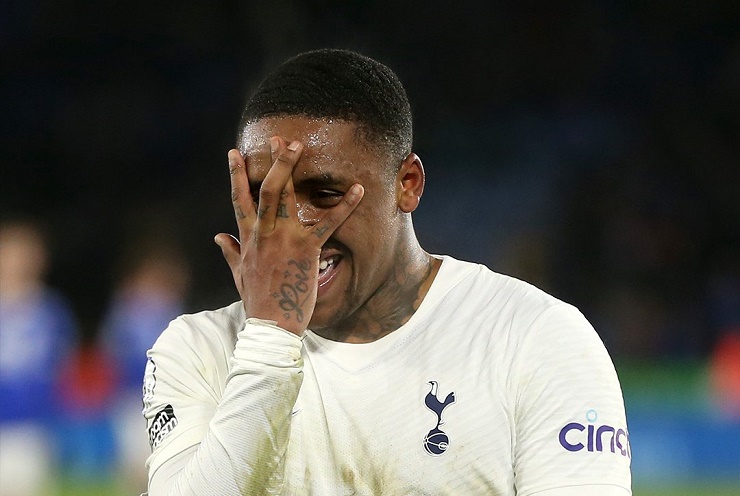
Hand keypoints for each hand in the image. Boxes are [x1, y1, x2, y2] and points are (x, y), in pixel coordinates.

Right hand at [214, 137, 363, 335]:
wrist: (272, 324)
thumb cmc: (257, 300)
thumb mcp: (238, 274)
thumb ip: (230, 251)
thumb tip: (217, 236)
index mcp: (248, 237)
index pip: (239, 199)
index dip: (236, 174)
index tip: (234, 152)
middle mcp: (264, 232)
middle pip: (264, 189)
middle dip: (272, 162)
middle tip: (280, 139)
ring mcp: (284, 238)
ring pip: (286, 196)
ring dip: (292, 169)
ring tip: (300, 146)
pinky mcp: (307, 248)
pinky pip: (328, 222)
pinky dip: (345, 205)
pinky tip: (358, 189)